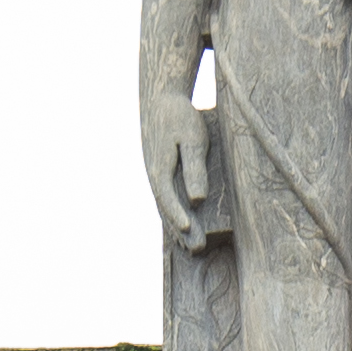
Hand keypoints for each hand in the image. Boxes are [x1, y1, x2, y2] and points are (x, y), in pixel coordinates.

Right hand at [143, 96, 221, 253]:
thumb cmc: (179, 117)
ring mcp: (155, 175)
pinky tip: (183, 226)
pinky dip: (174, 214)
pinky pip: (166, 199)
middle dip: (181, 231)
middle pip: (167, 209)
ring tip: (190, 247)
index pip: (169, 199)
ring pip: (166, 207)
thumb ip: (195, 168)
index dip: (178, 216)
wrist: (160, 99)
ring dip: (177, 227)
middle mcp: (154, 175)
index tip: (189, 231)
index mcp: (160, 168)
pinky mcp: (159, 172)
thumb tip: (197, 198)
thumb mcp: (193, 138)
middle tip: (196, 250)